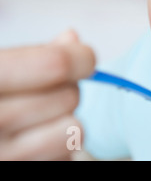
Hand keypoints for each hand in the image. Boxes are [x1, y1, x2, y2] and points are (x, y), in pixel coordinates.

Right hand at [0, 30, 95, 159]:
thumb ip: (31, 54)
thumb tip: (72, 41)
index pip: (53, 64)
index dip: (80, 57)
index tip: (85, 57)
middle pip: (68, 96)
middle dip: (67, 88)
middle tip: (45, 89)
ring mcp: (1, 157)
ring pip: (73, 129)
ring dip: (65, 119)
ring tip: (39, 116)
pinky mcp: (14, 171)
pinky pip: (64, 155)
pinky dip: (57, 146)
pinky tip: (32, 139)